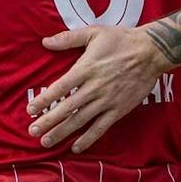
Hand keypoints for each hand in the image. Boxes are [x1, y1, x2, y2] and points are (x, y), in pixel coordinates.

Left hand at [27, 25, 168, 151]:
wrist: (151, 52)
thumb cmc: (121, 40)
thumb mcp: (93, 33)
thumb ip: (68, 39)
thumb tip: (45, 41)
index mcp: (85, 69)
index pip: (59, 88)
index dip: (44, 100)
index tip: (30, 110)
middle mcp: (94, 87)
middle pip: (66, 108)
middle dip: (47, 121)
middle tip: (32, 132)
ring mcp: (106, 101)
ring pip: (80, 121)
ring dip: (62, 132)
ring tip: (46, 142)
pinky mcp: (119, 110)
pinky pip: (100, 127)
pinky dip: (88, 139)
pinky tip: (76, 147)